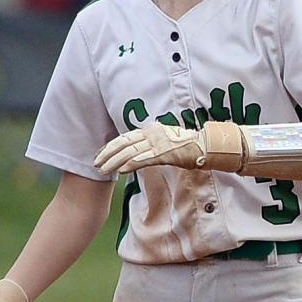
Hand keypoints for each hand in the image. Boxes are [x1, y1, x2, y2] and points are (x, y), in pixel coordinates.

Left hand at [95, 122, 211, 174]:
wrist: (206, 147)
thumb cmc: (189, 147)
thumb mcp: (166, 141)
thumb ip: (152, 144)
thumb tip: (139, 152)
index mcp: (151, 130)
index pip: (125, 137)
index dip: (111, 146)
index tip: (100, 154)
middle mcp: (152, 133)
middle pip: (123, 143)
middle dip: (107, 154)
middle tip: (96, 164)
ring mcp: (158, 143)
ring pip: (130, 151)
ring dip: (114, 161)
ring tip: (104, 170)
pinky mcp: (165, 153)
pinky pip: (144, 159)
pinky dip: (130, 164)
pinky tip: (121, 171)